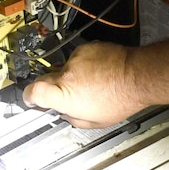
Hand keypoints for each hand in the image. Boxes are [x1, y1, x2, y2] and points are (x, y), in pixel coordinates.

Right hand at [21, 42, 143, 127]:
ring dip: (75, 76)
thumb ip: (73, 118)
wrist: (138, 75)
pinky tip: (99, 72)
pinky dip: (86, 65)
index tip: (31, 100)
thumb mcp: (95, 121)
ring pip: (66, 69)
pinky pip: (79, 58)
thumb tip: (66, 114)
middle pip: (46, 79)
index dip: (30, 97)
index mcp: (66, 95)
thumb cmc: (121, 99)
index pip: (33, 91)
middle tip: (68, 94)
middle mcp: (67, 74)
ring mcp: (76, 59)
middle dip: (53, 88)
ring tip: (94, 83)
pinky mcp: (86, 47)